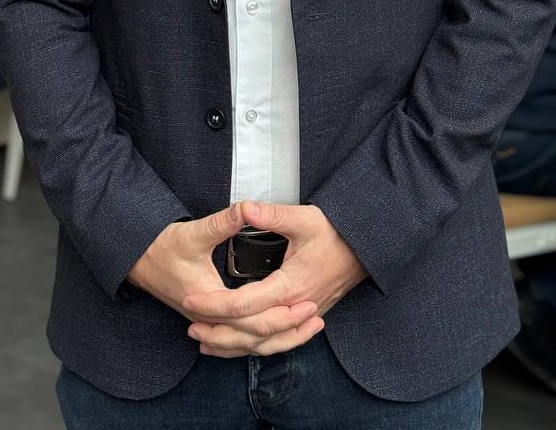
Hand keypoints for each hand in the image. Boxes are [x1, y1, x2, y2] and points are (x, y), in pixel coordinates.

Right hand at [127, 204, 318, 346]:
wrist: (138, 259)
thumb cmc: (163, 247)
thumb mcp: (195, 232)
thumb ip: (224, 221)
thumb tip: (247, 207)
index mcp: (210, 301)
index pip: (253, 318)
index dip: (283, 313)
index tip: (306, 302)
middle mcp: (210, 318)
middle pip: (255, 336)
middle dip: (288, 329)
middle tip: (315, 314)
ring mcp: (209, 322)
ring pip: (248, 343)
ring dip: (278, 338)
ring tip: (304, 327)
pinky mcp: (209, 320)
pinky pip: (238, 339)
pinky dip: (259, 339)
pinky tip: (275, 334)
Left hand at [182, 200, 366, 357]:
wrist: (364, 249)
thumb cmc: (336, 233)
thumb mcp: (304, 218)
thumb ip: (272, 215)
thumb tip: (244, 207)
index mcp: (290, 285)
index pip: (244, 303)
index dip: (214, 304)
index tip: (191, 300)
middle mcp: (294, 306)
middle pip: (250, 332)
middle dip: (217, 331)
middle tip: (190, 324)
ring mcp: (300, 316)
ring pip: (262, 344)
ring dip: (232, 345)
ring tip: (204, 341)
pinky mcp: (303, 318)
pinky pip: (275, 342)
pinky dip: (252, 347)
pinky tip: (234, 345)